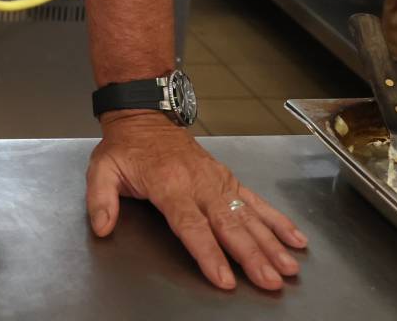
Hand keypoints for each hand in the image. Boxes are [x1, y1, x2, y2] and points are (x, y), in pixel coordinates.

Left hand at [86, 112, 307, 290]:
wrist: (146, 116)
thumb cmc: (126, 147)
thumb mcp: (102, 169)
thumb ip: (101, 200)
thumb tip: (103, 227)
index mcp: (168, 184)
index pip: (191, 225)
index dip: (208, 253)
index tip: (224, 277)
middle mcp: (199, 183)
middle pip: (228, 225)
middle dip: (251, 255)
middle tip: (269, 281)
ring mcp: (217, 180)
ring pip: (248, 216)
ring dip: (271, 243)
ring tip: (288, 267)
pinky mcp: (228, 179)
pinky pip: (256, 201)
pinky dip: (278, 220)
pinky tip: (296, 239)